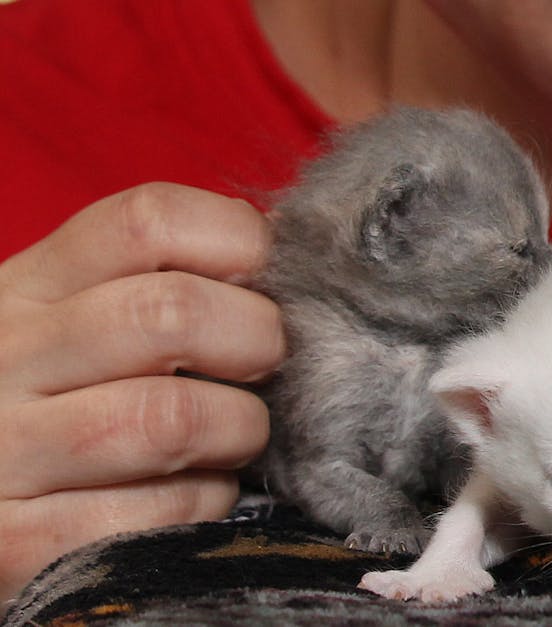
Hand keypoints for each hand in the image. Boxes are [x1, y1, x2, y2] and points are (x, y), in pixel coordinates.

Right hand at [0, 183, 282, 598]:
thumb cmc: (56, 411)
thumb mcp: (79, 328)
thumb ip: (165, 285)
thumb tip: (296, 260)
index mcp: (25, 289)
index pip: (149, 220)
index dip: (241, 244)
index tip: (267, 284)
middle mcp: (3, 358)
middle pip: (170, 313)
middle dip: (257, 340)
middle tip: (266, 369)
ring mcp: (3, 452)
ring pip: (172, 418)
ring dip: (239, 430)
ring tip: (234, 438)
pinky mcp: (21, 544)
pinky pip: (163, 513)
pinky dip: (207, 504)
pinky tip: (193, 495)